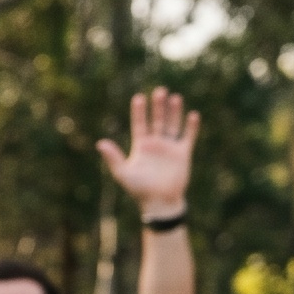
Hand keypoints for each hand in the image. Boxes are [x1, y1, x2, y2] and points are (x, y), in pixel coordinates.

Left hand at [96, 88, 197, 218]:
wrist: (159, 202)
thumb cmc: (139, 189)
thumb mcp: (123, 173)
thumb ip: (113, 157)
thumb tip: (100, 143)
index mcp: (141, 146)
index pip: (139, 124)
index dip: (139, 112)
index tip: (138, 97)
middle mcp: (155, 144)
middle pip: (157, 120)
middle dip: (158, 106)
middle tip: (159, 91)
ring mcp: (170, 147)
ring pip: (172, 125)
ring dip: (174, 112)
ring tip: (174, 97)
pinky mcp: (183, 153)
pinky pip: (188, 136)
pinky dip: (191, 126)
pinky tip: (193, 114)